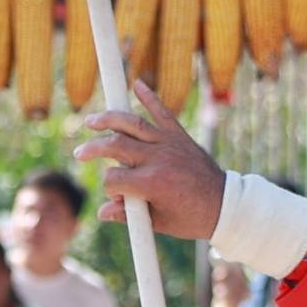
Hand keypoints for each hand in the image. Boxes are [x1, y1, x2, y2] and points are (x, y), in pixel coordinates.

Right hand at [73, 81, 226, 241]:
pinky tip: (137, 84)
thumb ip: (128, 216)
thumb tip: (103, 212)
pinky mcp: (179, 136)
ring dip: (108, 119)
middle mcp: (157, 158)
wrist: (225, 205)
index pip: (113, 178)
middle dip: (93, 148)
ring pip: (132, 123)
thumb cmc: (191, 218)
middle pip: (114, 145)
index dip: (109, 187)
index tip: (115, 195)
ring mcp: (168, 143)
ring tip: (92, 121)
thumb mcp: (158, 222)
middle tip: (80, 153)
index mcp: (151, 183)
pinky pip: (162, 112)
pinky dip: (150, 97)